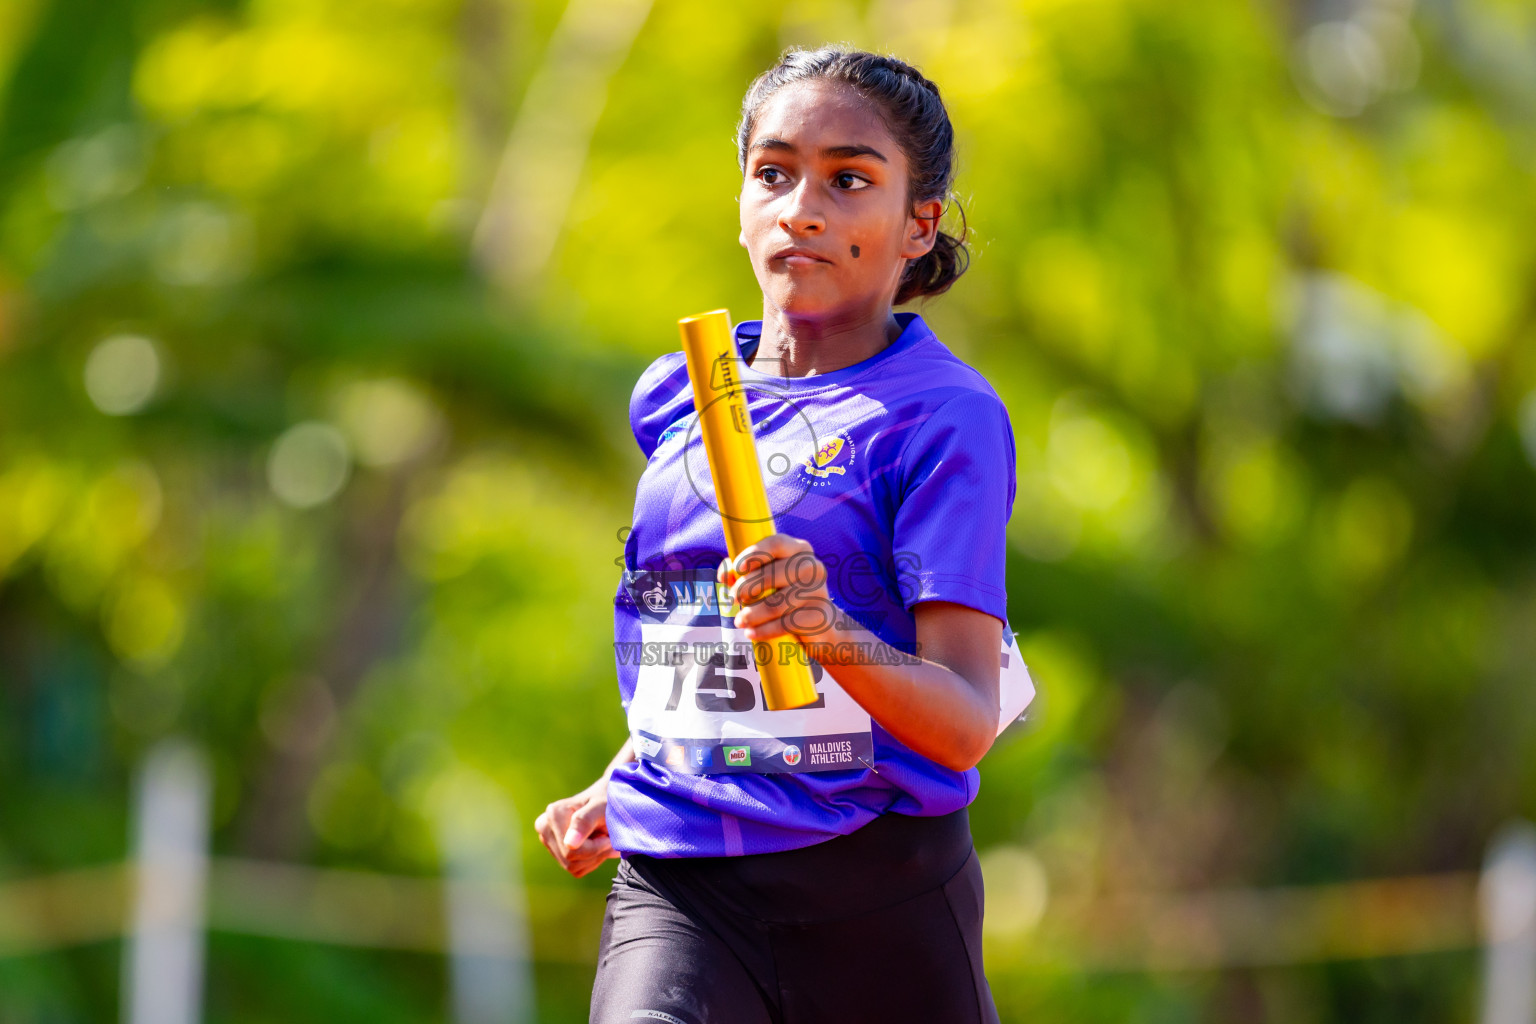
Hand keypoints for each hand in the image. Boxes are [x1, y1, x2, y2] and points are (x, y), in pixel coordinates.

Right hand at [534, 778, 617, 877]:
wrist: (608, 799)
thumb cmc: (608, 800)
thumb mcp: (602, 807)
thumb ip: (585, 822)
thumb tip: (569, 845)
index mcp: (553, 814)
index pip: (572, 850)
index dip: (596, 848)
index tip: (608, 835)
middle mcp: (545, 827)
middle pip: (570, 861)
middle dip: (596, 853)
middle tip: (609, 838)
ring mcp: (549, 841)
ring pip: (573, 867)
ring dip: (595, 857)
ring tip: (603, 838)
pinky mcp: (556, 852)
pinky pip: (576, 870)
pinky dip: (592, 861)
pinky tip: (597, 844)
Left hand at [716, 533, 838, 643]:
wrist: (820, 623)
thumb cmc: (786, 594)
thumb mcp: (767, 579)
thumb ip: (743, 572)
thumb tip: (725, 575)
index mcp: (799, 550)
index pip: (776, 543)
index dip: (754, 554)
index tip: (737, 568)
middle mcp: (812, 566)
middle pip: (772, 575)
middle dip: (746, 588)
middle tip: (733, 599)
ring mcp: (818, 591)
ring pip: (776, 604)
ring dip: (751, 614)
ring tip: (739, 621)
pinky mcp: (819, 616)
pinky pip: (786, 624)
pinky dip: (764, 630)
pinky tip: (751, 633)